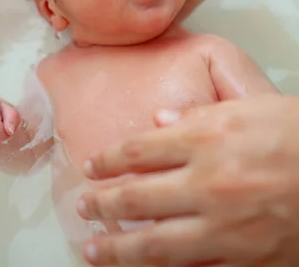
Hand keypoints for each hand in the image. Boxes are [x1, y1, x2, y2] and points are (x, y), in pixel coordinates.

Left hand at [78, 96, 298, 265]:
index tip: (91, 166)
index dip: (108, 159)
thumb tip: (159, 119)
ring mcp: (223, 227)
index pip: (139, 151)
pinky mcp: (244, 259)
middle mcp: (207, 183)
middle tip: (82, 207)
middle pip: (136, 198)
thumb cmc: (298, 134)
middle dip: (102, 204)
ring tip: (93, 250)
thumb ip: (200, 112)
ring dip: (118, 249)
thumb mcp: (249, 108)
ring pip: (155, 245)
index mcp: (206, 140)